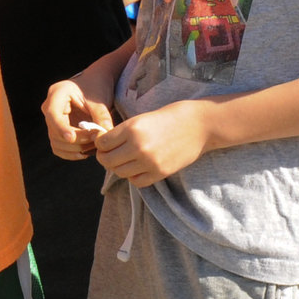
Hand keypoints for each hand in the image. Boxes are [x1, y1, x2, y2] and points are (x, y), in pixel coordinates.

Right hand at [43, 79, 115, 159]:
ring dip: (76, 149)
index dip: (61, 128)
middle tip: (97, 139)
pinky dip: (72, 153)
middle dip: (77, 140)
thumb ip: (102, 117)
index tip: (72, 138)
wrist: (94, 86)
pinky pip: (59, 148)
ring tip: (95, 145)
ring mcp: (51, 121)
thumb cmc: (96, 88)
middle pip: (55, 132)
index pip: (53, 114)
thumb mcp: (99, 100)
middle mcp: (49, 108)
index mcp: (56, 94)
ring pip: (57, 143)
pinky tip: (87, 151)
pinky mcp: (56, 132)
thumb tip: (105, 135)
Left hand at [95, 101, 209, 187]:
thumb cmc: (169, 117)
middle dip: (105, 157)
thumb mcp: (141, 119)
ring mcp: (149, 162)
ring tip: (125, 159)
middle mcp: (138, 146)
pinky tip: (137, 167)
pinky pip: (136, 181)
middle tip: (110, 153)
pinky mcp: (160, 173)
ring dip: (119, 167)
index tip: (104, 143)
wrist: (198, 124)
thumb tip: (104, 145)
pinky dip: (133, 176)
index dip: (100, 144)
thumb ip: (123, 132)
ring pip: (120, 172)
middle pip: (107, 161)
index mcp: (131, 129)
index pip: (102, 143)